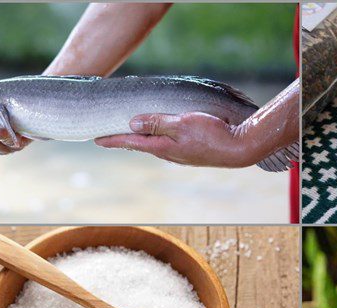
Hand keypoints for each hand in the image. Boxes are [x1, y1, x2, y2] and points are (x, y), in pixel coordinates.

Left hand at [95, 113, 256, 167]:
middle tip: (108, 135)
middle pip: (141, 145)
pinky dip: (158, 137)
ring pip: (155, 144)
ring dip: (142, 138)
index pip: (132, 142)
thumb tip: (133, 123)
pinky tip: (161, 132)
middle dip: (124, 139)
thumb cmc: (214, 134)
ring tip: (131, 132)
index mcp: (164, 147)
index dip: (113, 139)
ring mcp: (181, 154)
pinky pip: (169, 143)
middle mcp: (169, 153)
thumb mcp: (183, 123)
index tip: (95, 139)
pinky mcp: (192, 151)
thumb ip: (158, 123)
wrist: (241, 148)